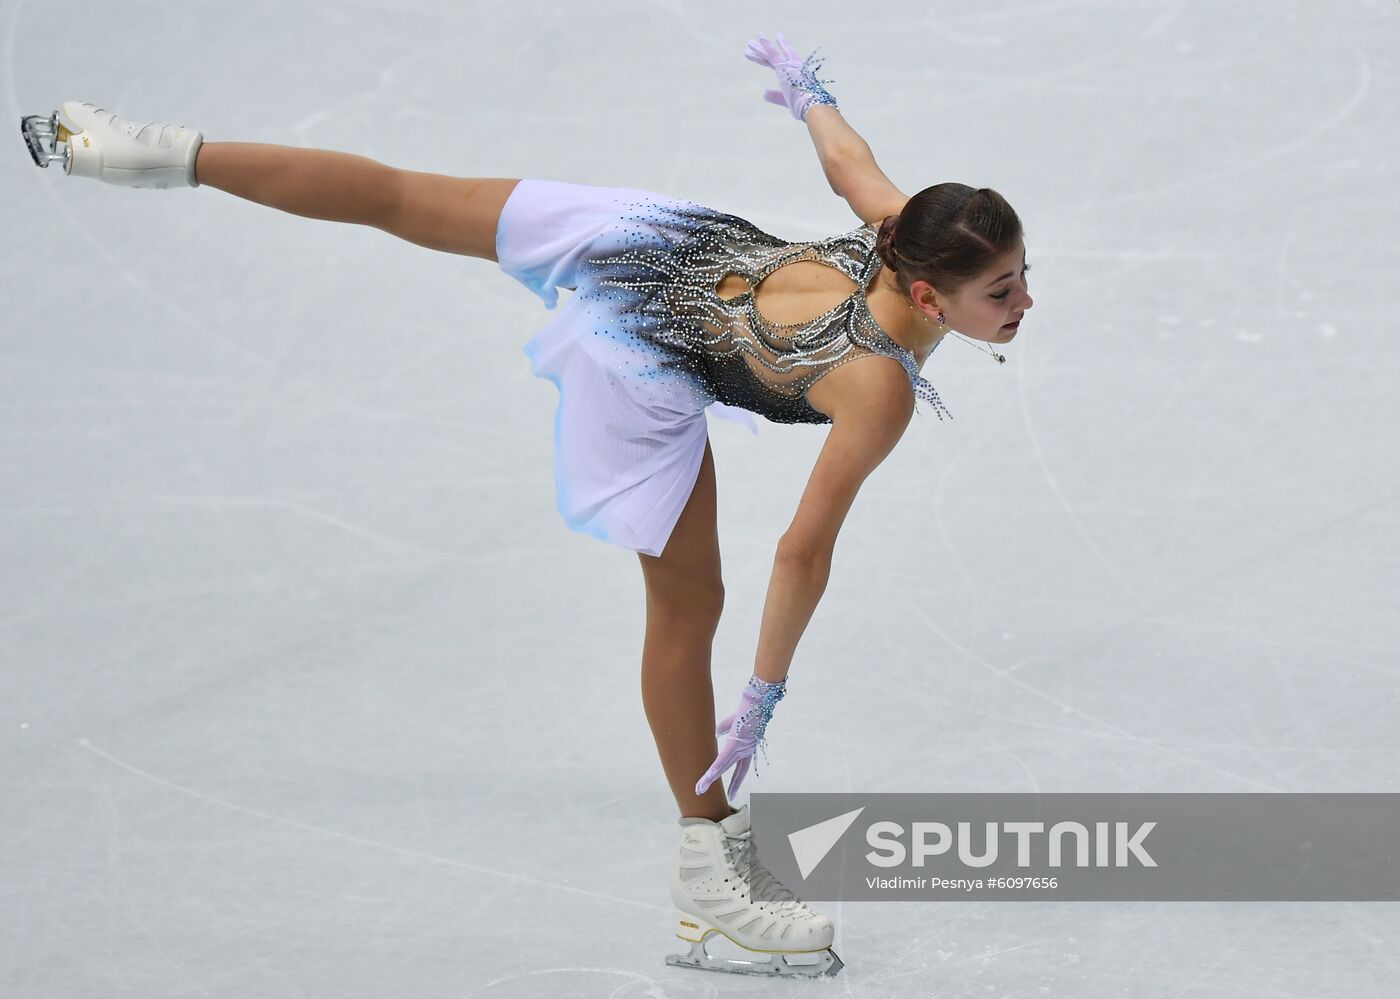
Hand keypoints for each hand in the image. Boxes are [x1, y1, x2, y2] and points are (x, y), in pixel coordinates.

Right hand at [695, 675, 787, 800]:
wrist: (757, 701)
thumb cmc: (748, 709)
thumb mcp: (734, 721)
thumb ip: (725, 728)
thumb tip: (716, 734)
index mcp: (746, 749)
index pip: (739, 769)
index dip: (735, 782)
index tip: (731, 794)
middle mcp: (744, 752)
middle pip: (731, 772)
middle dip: (722, 785)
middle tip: (713, 796)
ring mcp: (740, 748)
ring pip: (722, 768)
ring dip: (710, 778)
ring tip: (699, 789)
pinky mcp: (735, 743)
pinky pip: (722, 759)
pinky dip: (714, 768)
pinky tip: (707, 776)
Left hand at [743, 31, 839, 121]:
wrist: (812, 105)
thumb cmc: (804, 106)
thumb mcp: (787, 101)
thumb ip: (775, 96)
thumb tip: (764, 93)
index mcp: (796, 75)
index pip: (784, 63)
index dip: (777, 55)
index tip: (774, 45)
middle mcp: (793, 67)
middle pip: (776, 56)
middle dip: (765, 51)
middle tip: (755, 43)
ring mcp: (789, 66)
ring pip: (771, 54)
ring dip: (759, 49)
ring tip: (749, 43)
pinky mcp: (783, 67)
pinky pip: (772, 54)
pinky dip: (766, 45)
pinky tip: (760, 37)